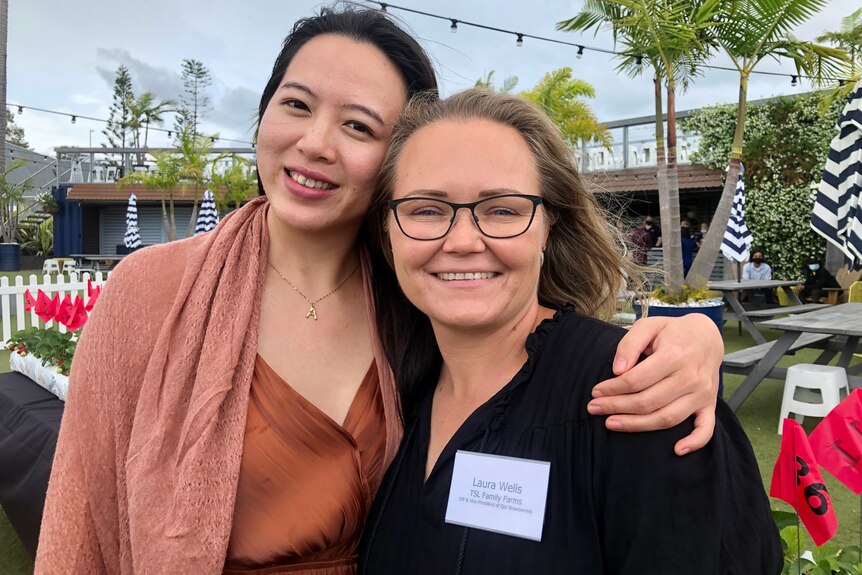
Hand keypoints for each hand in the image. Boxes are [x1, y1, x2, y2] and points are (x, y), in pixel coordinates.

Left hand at [588, 314, 721, 455]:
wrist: (707, 336)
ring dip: (638, 425)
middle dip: (617, 407)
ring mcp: (702, 393)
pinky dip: (694, 442)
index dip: (613, 388)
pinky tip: (676, 450)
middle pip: (648, 401)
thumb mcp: (649, 326)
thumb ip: (630, 344)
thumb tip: (617, 370)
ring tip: (611, 423)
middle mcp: (690, 377)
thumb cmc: (672, 331)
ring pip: (668, 418)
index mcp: (675, 356)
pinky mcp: (709, 404)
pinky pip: (706, 429)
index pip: (637, 380)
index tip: (595, 391)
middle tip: (594, 408)